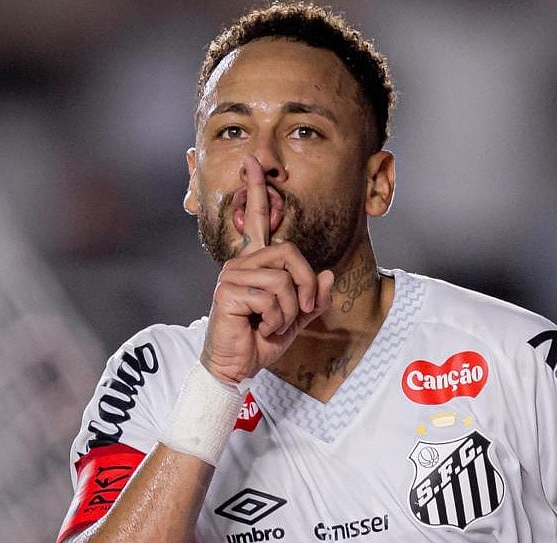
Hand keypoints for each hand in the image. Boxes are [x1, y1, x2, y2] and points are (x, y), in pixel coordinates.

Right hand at [200, 156, 334, 382]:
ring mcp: (233, 274)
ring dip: (288, 311)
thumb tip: (327, 274)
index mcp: (256, 264)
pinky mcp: (228, 289)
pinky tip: (258, 328)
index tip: (254, 163)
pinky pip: (272, 297)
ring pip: (284, 280)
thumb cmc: (259, 341)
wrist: (236, 366)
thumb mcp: (294, 319)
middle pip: (291, 252)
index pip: (259, 220)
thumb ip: (312, 297)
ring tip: (271, 324)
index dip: (257, 190)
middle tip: (298, 312)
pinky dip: (275, 319)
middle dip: (305, 286)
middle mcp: (242, 263)